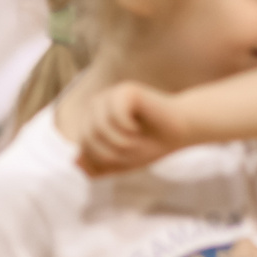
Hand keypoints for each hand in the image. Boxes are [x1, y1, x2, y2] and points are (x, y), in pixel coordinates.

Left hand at [69, 82, 200, 175]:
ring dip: (119, 141)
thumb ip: (97, 166)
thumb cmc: (153, 144)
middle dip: (111, 152)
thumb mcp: (121, 163)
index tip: (126, 158)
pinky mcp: (126, 90)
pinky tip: (138, 126)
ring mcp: (111, 95)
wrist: (182, 131)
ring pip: (97, 127)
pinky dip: (126, 126)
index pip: (83, 145)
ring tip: (136, 140)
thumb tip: (74, 162)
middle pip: (87, 137)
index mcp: (93, 119)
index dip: (103, 158)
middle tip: (133, 151)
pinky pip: (114, 114)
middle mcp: (98, 104)